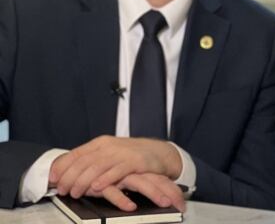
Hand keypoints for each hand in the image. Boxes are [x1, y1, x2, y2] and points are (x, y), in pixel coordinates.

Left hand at [49, 136, 181, 197]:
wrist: (159, 153)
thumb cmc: (130, 157)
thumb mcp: (109, 155)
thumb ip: (90, 161)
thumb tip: (64, 172)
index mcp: (100, 143)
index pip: (76, 154)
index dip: (62, 167)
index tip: (52, 179)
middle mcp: (109, 146)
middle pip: (83, 162)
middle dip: (69, 178)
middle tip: (63, 190)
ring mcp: (122, 153)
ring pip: (97, 167)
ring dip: (83, 181)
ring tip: (76, 193)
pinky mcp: (135, 162)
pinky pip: (117, 171)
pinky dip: (105, 179)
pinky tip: (97, 187)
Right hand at [83, 173, 185, 212]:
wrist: (74, 165)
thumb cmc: (100, 176)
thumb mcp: (121, 181)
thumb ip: (134, 186)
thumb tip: (150, 201)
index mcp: (136, 170)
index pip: (158, 178)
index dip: (172, 189)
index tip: (182, 202)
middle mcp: (129, 171)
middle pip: (154, 179)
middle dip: (169, 192)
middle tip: (180, 204)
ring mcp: (117, 175)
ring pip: (139, 183)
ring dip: (154, 194)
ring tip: (166, 204)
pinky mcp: (100, 182)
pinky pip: (113, 191)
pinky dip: (122, 200)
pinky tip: (131, 207)